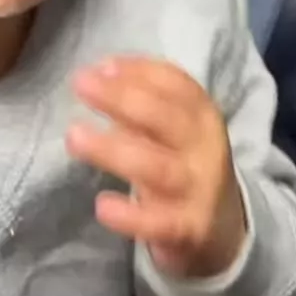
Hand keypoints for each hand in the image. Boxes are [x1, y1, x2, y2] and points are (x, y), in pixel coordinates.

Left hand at [66, 57, 245, 279]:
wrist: (222, 230)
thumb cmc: (184, 164)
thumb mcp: (174, 129)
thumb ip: (144, 101)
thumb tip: (102, 71)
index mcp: (203, 116)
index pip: (176, 85)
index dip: (140, 72)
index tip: (102, 66)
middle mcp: (205, 148)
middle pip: (165, 118)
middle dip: (122, 98)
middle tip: (80, 84)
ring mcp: (198, 189)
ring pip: (156, 167)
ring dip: (113, 150)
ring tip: (73, 136)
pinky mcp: (189, 229)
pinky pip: (158, 223)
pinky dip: (131, 216)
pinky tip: (103, 206)